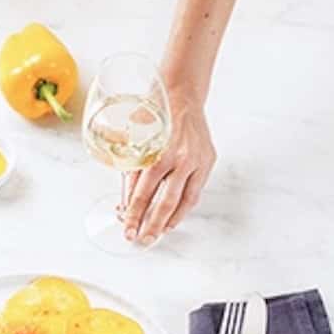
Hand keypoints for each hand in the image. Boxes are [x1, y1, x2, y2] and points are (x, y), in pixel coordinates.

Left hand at [120, 93, 215, 244]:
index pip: (142, 192)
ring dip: (167, 222)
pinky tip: (173, 219)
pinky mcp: (208, 161)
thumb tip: (125, 200)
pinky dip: (184, 209)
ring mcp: (196, 160)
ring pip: (182, 201)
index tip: (126, 228)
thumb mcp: (135, 138)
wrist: (181, 93)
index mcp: (158, 151)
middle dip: (149, 224)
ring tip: (155, 235)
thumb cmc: (154, 112)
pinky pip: (195, 192)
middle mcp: (179, 158)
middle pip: (163, 202)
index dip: (133, 213)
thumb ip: (131, 169)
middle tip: (139, 239)